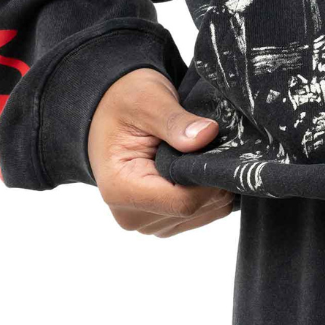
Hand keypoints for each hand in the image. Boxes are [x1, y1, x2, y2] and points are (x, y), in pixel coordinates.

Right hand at [85, 69, 235, 237]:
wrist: (108, 112)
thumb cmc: (124, 104)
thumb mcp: (147, 101)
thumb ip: (175, 121)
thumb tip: (207, 134)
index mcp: (121, 190)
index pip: (184, 202)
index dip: (209, 178)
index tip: (216, 149)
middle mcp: (131, 215)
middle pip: (195, 209)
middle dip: (211, 179)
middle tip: (206, 146)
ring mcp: (146, 223)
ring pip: (205, 214)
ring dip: (211, 185)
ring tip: (193, 155)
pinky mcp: (161, 222)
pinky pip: (203, 214)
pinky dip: (208, 192)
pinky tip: (193, 169)